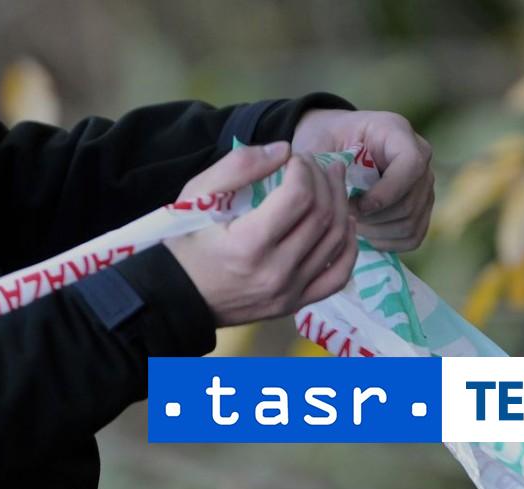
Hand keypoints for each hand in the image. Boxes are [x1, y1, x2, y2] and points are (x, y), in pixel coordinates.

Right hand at [165, 142, 357, 326]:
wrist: (175, 299)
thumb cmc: (184, 244)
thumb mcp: (196, 196)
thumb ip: (238, 167)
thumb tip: (284, 150)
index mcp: (249, 244)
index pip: (299, 196)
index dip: (304, 168)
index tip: (294, 158)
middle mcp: (276, 272)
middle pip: (322, 215)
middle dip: (325, 180)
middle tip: (317, 164)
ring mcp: (289, 292)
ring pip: (336, 241)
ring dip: (340, 205)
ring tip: (333, 183)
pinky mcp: (295, 304)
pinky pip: (338, 276)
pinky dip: (348, 247)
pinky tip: (344, 224)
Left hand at [293, 109, 434, 251]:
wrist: (336, 142)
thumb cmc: (325, 140)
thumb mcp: (316, 142)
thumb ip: (320, 164)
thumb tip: (325, 194)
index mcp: (396, 132)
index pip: (411, 165)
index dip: (384, 193)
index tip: (352, 205)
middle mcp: (420, 156)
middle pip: (409, 202)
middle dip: (372, 218)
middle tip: (342, 215)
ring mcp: (424, 183)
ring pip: (410, 223)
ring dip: (375, 231)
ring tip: (349, 222)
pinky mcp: (422, 207)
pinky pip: (412, 236)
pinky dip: (386, 241)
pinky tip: (363, 232)